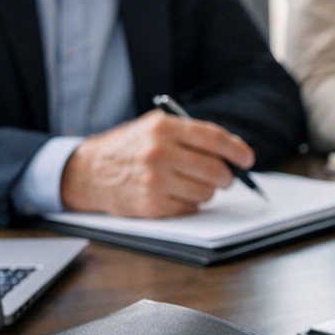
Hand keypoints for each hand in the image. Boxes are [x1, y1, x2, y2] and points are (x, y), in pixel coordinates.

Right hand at [60, 110, 254, 216]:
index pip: (214, 139)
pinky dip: (190, 203)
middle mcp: (159, 153)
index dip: (237, 150)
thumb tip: (232, 151)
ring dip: (207, 190)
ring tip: (191, 183)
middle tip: (225, 177)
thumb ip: (190, 135)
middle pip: (215, 169)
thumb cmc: (128, 148)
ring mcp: (155, 181)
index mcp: (163, 128)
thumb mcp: (154, 127)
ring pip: (206, 192)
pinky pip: (190, 207)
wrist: (87, 172)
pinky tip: (176, 194)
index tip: (247, 159)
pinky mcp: (151, 205)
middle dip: (226, 176)